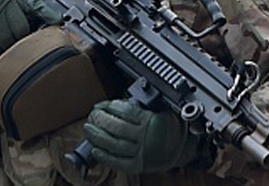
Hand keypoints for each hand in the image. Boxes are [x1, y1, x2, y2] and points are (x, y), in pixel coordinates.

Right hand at [0, 0, 60, 55]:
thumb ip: (23, 6)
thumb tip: (45, 22)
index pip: (35, 4)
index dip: (48, 14)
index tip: (59, 22)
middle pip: (22, 27)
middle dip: (21, 38)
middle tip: (17, 41)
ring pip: (8, 38)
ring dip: (6, 46)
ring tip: (0, 41)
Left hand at [83, 100, 209, 173]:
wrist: (179, 149)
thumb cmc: (169, 128)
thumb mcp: (164, 110)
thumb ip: (146, 105)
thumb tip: (120, 101)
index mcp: (152, 121)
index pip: (127, 112)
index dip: (111, 107)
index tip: (102, 105)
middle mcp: (145, 138)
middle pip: (117, 128)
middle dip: (101, 120)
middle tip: (93, 115)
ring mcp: (140, 153)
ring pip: (114, 144)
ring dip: (98, 136)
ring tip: (89, 128)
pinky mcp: (137, 165)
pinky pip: (118, 162)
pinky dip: (105, 156)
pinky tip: (95, 149)